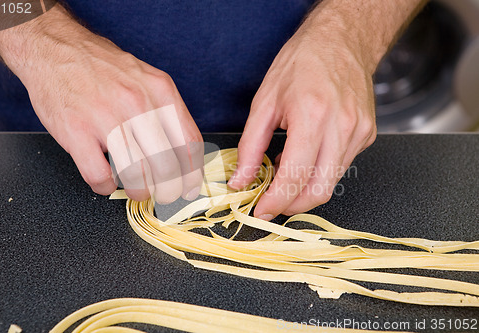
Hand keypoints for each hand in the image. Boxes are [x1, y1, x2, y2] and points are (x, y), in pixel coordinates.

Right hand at [0, 5, 203, 201]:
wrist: (55, 48)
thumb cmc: (103, 68)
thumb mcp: (147, 79)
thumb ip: (166, 112)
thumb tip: (183, 153)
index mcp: (160, 91)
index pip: (189, 143)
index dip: (192, 174)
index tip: (189, 188)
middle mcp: (137, 103)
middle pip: (166, 165)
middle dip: (169, 190)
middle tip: (164, 196)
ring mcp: (105, 117)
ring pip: (136, 174)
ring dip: (140, 191)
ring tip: (138, 190)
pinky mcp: (75, 131)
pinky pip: (98, 175)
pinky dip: (104, 187)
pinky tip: (105, 181)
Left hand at [228, 15, 376, 218]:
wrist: (341, 40)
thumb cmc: (301, 63)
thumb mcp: (264, 102)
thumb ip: (251, 146)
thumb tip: (241, 180)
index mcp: (313, 116)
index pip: (295, 177)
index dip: (275, 201)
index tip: (261, 210)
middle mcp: (342, 127)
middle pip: (319, 190)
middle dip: (292, 206)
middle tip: (272, 202)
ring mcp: (359, 132)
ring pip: (332, 182)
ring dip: (305, 189)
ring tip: (285, 172)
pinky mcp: (367, 134)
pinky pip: (342, 166)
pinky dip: (319, 172)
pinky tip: (305, 158)